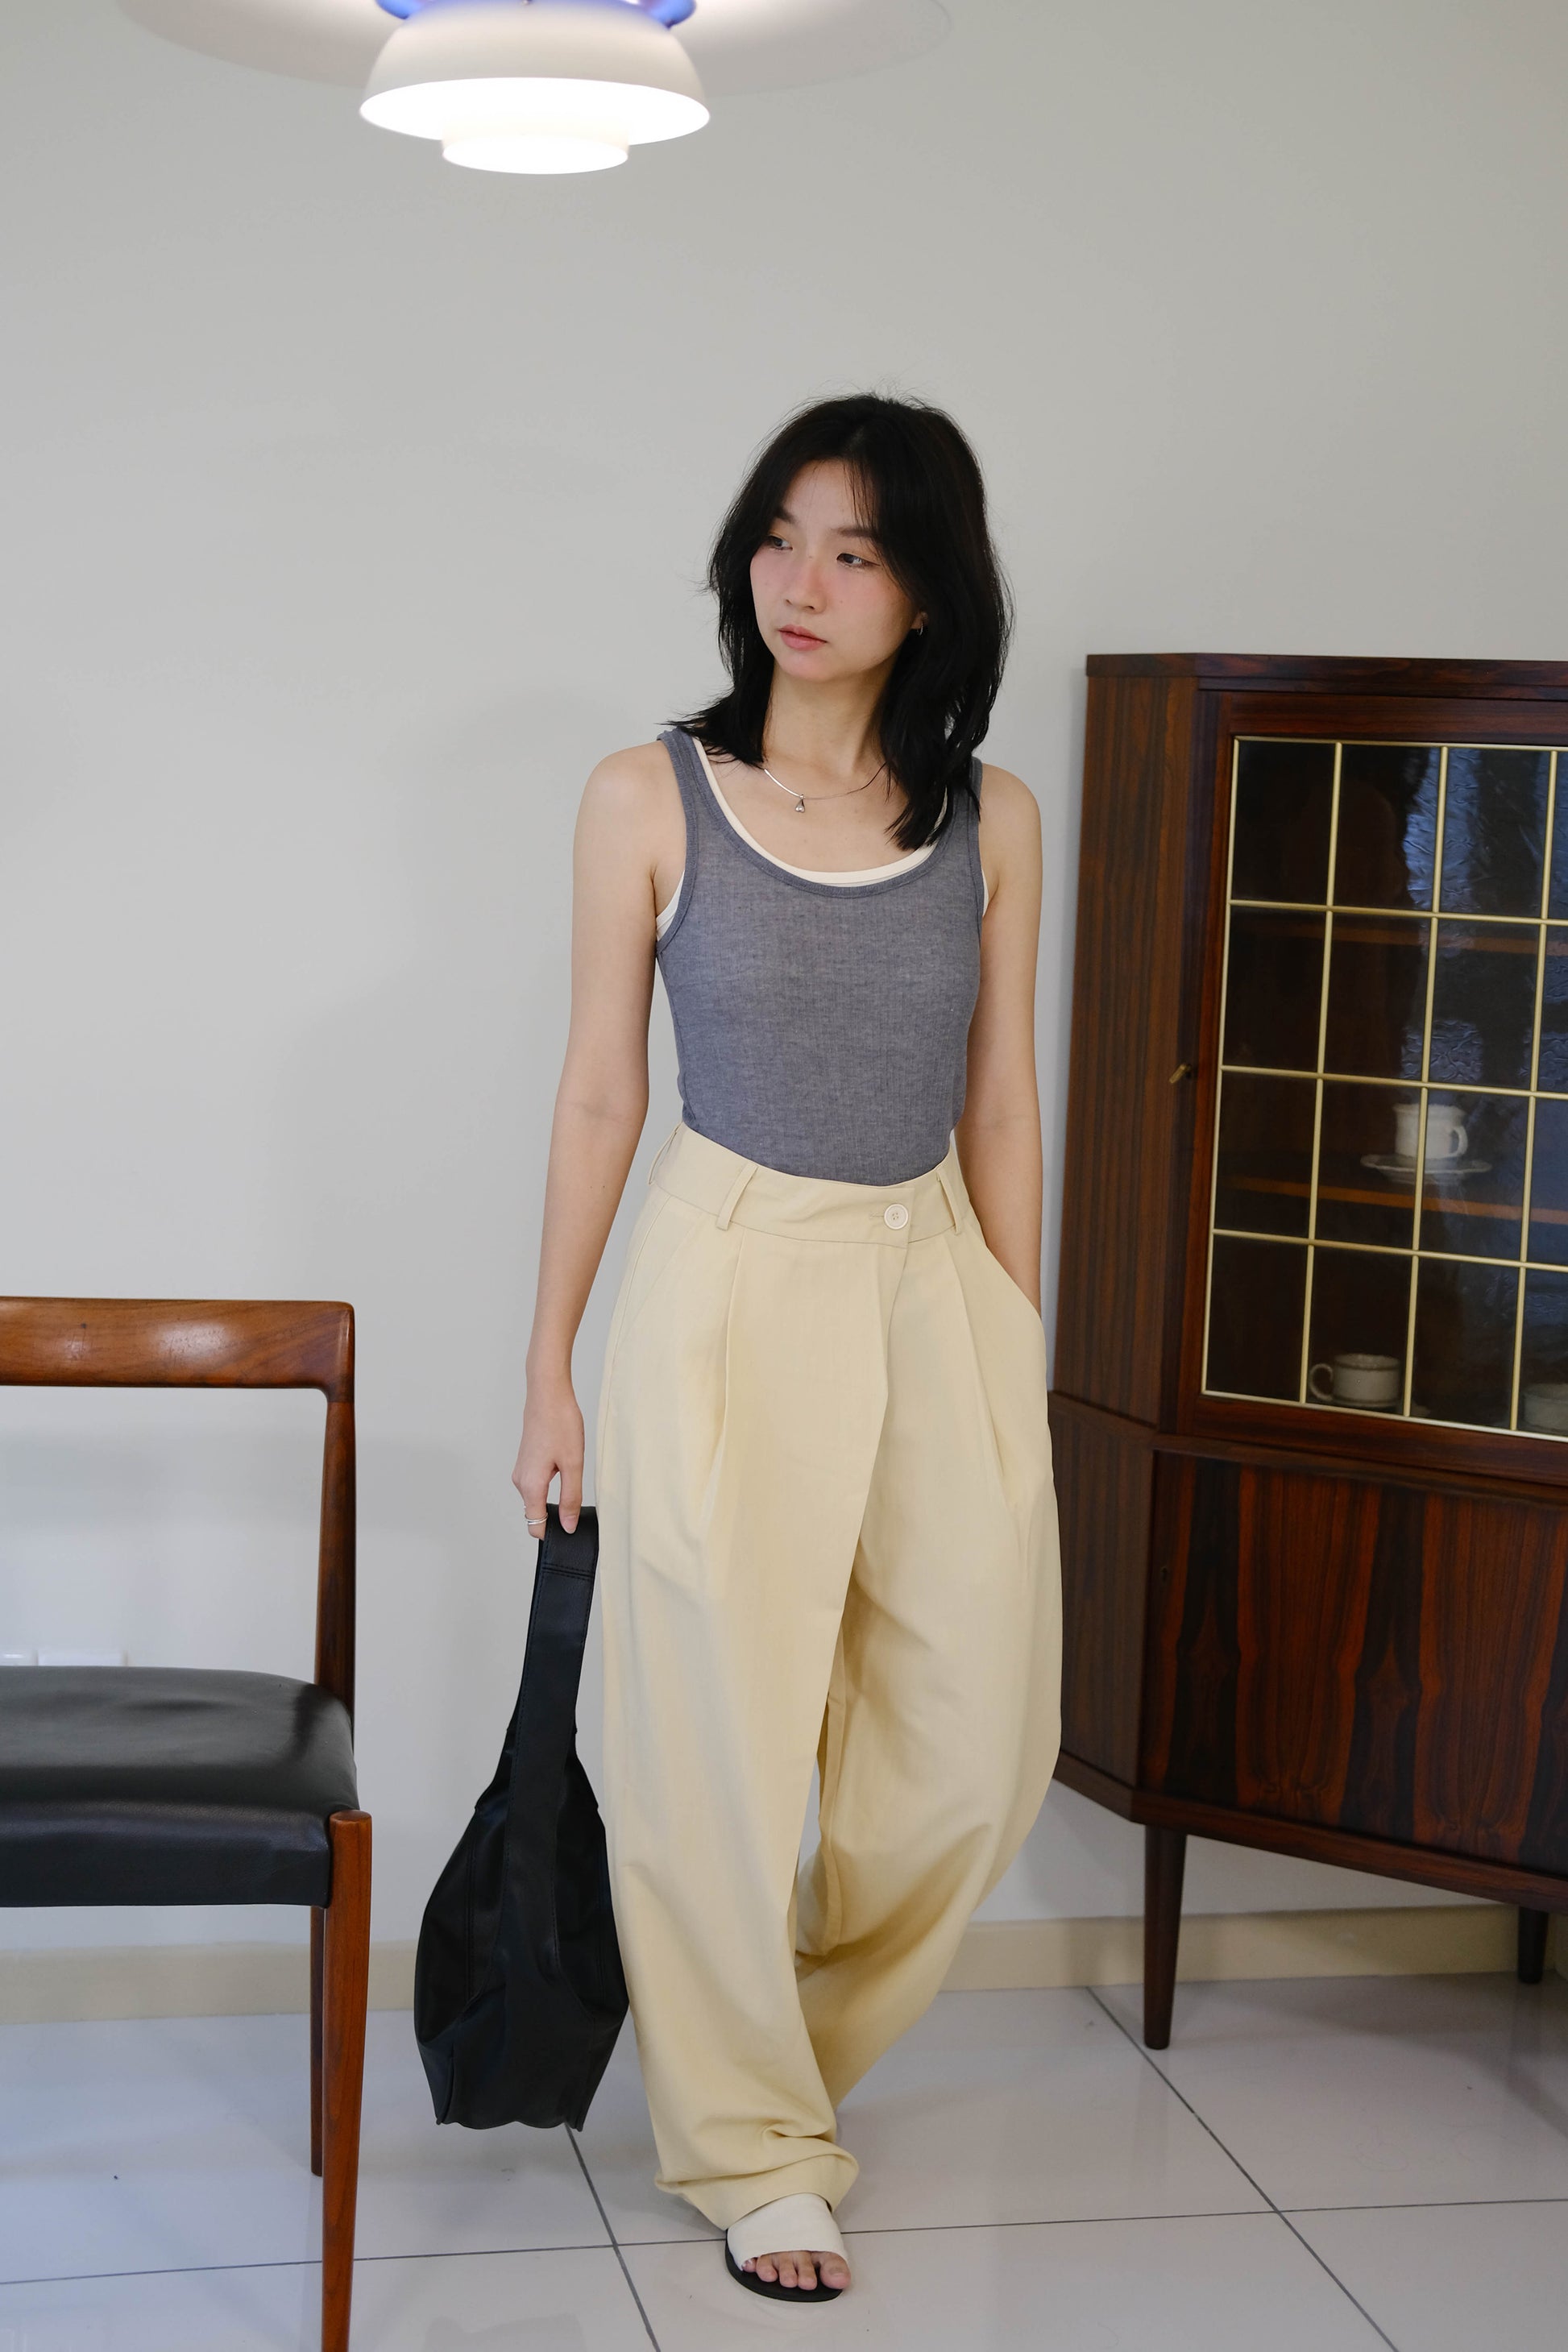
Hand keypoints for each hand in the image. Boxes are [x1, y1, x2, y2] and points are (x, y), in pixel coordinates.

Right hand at [513, 1370, 584, 1535]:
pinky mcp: (526, 1461)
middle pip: (535, 1513)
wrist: (547, 1394)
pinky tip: (565, 1467)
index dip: (553, 1532)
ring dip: (554, 1497)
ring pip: (537, 1498)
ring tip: (573, 1478)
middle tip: (579, 1502)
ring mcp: (521, 1470)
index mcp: (530, 1486)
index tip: (570, 1529)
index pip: (535, 1525)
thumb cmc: (560, 1424)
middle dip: (556, 1516)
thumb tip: (568, 1526)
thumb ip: (570, 1498)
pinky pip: (536, 1484)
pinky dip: (550, 1485)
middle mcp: (520, 1481)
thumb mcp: (573, 1464)